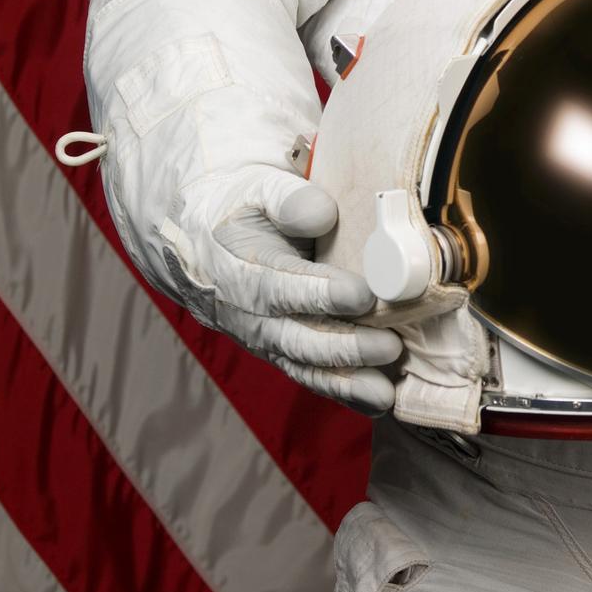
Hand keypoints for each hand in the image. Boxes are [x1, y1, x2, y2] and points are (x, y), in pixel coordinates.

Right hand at [157, 167, 401, 413]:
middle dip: (345, 346)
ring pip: (304, 365)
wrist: (201, 240)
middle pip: (296, 337)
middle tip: (390, 347)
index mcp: (242, 268)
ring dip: (346, 381)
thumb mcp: (256, 188)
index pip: (281, 286)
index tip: (361, 295)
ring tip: (386, 392)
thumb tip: (322, 214)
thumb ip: (288, 198)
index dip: (320, 294)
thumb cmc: (240, 207)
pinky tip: (377, 403)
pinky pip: (309, 376)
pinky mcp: (280, 350)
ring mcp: (264, 338)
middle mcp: (250, 313)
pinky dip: (342, 392)